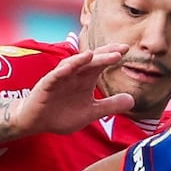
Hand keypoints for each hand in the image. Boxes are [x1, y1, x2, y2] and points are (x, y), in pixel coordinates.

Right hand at [15, 43, 135, 136]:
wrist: (37, 121)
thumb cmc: (62, 114)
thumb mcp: (91, 112)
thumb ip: (110, 105)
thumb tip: (132, 100)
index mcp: (85, 79)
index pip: (100, 64)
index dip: (111, 56)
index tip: (127, 50)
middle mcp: (74, 75)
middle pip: (90, 61)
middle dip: (104, 54)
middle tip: (120, 49)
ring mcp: (60, 79)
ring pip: (73, 65)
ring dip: (84, 59)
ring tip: (95, 54)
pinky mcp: (47, 85)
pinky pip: (55, 76)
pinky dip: (63, 70)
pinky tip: (71, 65)